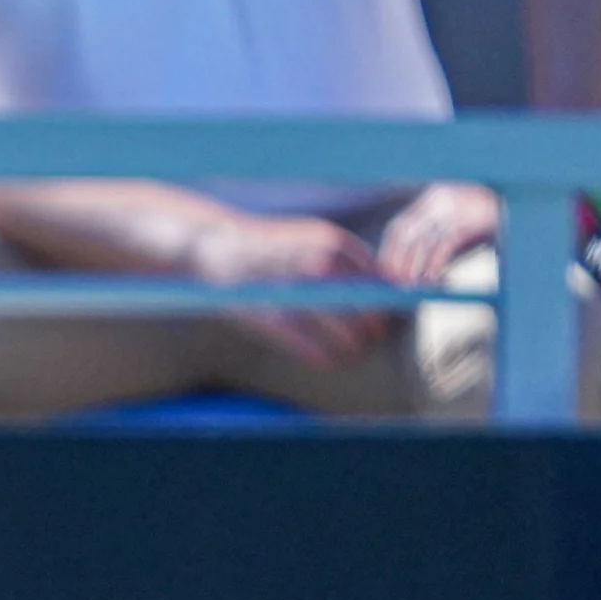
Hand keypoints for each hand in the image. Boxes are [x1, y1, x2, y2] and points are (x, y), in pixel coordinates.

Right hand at [184, 209, 393, 368]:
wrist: (215, 248)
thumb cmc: (269, 249)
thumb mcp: (310, 237)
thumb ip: (341, 258)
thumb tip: (380, 287)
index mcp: (330, 242)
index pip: (375, 277)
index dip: (385, 300)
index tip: (385, 314)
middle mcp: (316, 263)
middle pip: (364, 303)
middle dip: (374, 325)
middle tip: (373, 338)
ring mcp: (294, 289)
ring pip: (343, 326)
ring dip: (354, 343)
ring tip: (355, 352)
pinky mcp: (272, 316)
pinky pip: (311, 344)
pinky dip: (324, 356)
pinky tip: (330, 361)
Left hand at [378, 181, 502, 289]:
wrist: (522, 207)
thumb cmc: (487, 223)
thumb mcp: (455, 226)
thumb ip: (433, 238)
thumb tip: (408, 267)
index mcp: (431, 199)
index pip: (398, 226)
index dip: (388, 251)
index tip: (384, 272)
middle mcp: (439, 200)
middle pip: (405, 232)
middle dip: (396, 260)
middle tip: (395, 282)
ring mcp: (454, 207)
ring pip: (423, 240)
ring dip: (414, 266)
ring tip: (411, 284)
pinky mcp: (471, 218)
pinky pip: (445, 244)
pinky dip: (435, 263)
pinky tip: (432, 278)